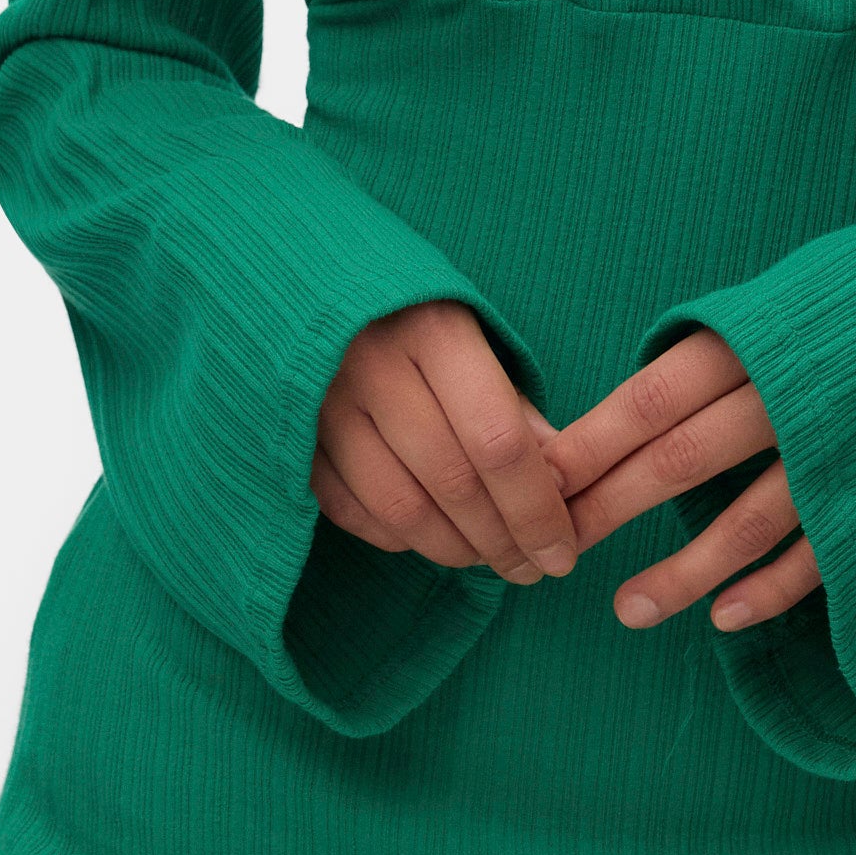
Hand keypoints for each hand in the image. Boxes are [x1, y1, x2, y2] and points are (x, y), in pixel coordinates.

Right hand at [312, 301, 578, 583]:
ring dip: (454, 550)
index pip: (499, 441)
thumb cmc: (413, 316)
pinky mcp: (293, 437)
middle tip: (532, 570)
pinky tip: (431, 538)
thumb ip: (514, 407)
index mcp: (434, 331)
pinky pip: (351, 511)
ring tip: (488, 560)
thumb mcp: (474, 337)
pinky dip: (398, 539)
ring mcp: (323, 405)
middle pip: (453, 482)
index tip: (562, 552)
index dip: (536, 508)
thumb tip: (560, 485)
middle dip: (502, 541)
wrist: (310, 285)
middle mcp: (373, 365)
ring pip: (401, 508)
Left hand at [543, 328, 825, 635]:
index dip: (587, 445)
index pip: (649, 399)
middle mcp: (792, 394)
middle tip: (552, 551)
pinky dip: (767, 590)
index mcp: (761, 337)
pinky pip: (815, 556)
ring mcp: (841, 452)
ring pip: (744, 523)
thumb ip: (726, 345)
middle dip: (607, 510)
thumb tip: (643, 397)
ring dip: (680, 574)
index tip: (537, 482)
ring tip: (625, 611)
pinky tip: (722, 618)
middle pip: (678, 461)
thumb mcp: (796, 294)